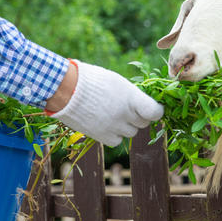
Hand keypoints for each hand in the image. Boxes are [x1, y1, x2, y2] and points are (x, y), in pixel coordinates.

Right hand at [49, 60, 163, 145]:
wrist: (65, 89)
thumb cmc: (92, 80)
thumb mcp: (117, 81)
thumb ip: (132, 95)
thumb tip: (142, 106)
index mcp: (131, 97)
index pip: (155, 112)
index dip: (156, 111)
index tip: (152, 109)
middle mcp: (125, 114)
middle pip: (143, 123)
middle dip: (138, 116)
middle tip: (127, 108)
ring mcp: (113, 126)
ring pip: (131, 133)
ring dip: (126, 125)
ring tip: (113, 114)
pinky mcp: (101, 136)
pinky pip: (117, 141)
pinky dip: (115, 135)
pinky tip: (107, 124)